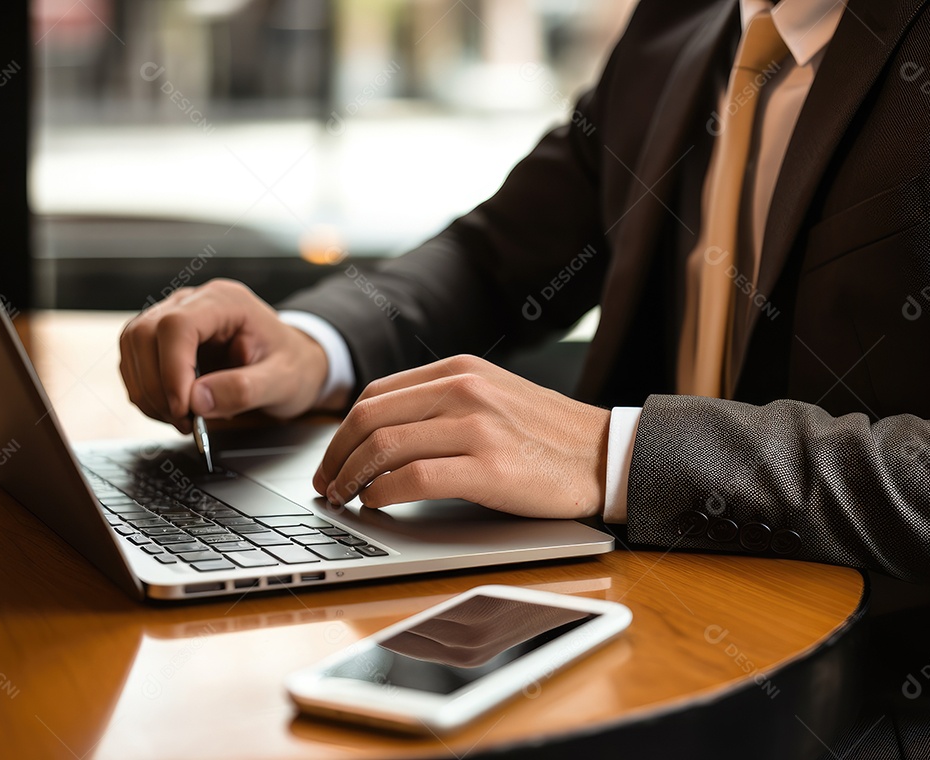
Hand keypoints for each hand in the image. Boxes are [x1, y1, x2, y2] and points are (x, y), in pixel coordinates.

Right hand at [119, 279, 327, 432]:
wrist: (293, 364)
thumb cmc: (292, 366)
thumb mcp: (283, 382)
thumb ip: (244, 390)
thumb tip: (197, 400)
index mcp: (226, 301)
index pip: (177, 325)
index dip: (172, 369)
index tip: (183, 407)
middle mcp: (193, 302)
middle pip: (144, 333)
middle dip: (156, 385)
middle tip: (184, 421)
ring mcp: (173, 318)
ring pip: (132, 347)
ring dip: (147, 392)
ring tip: (182, 419)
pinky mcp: (161, 340)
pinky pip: (135, 363)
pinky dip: (146, 393)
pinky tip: (173, 411)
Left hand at [313, 355, 609, 518]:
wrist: (603, 453)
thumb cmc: (545, 434)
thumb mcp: (491, 396)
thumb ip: (441, 402)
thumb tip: (379, 433)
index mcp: (459, 370)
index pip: (375, 395)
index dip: (341, 432)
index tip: (331, 459)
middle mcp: (464, 389)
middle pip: (369, 419)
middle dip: (335, 457)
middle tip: (326, 485)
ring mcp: (477, 426)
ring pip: (384, 448)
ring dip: (352, 479)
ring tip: (345, 499)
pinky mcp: (489, 467)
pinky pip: (414, 478)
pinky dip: (383, 494)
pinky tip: (378, 504)